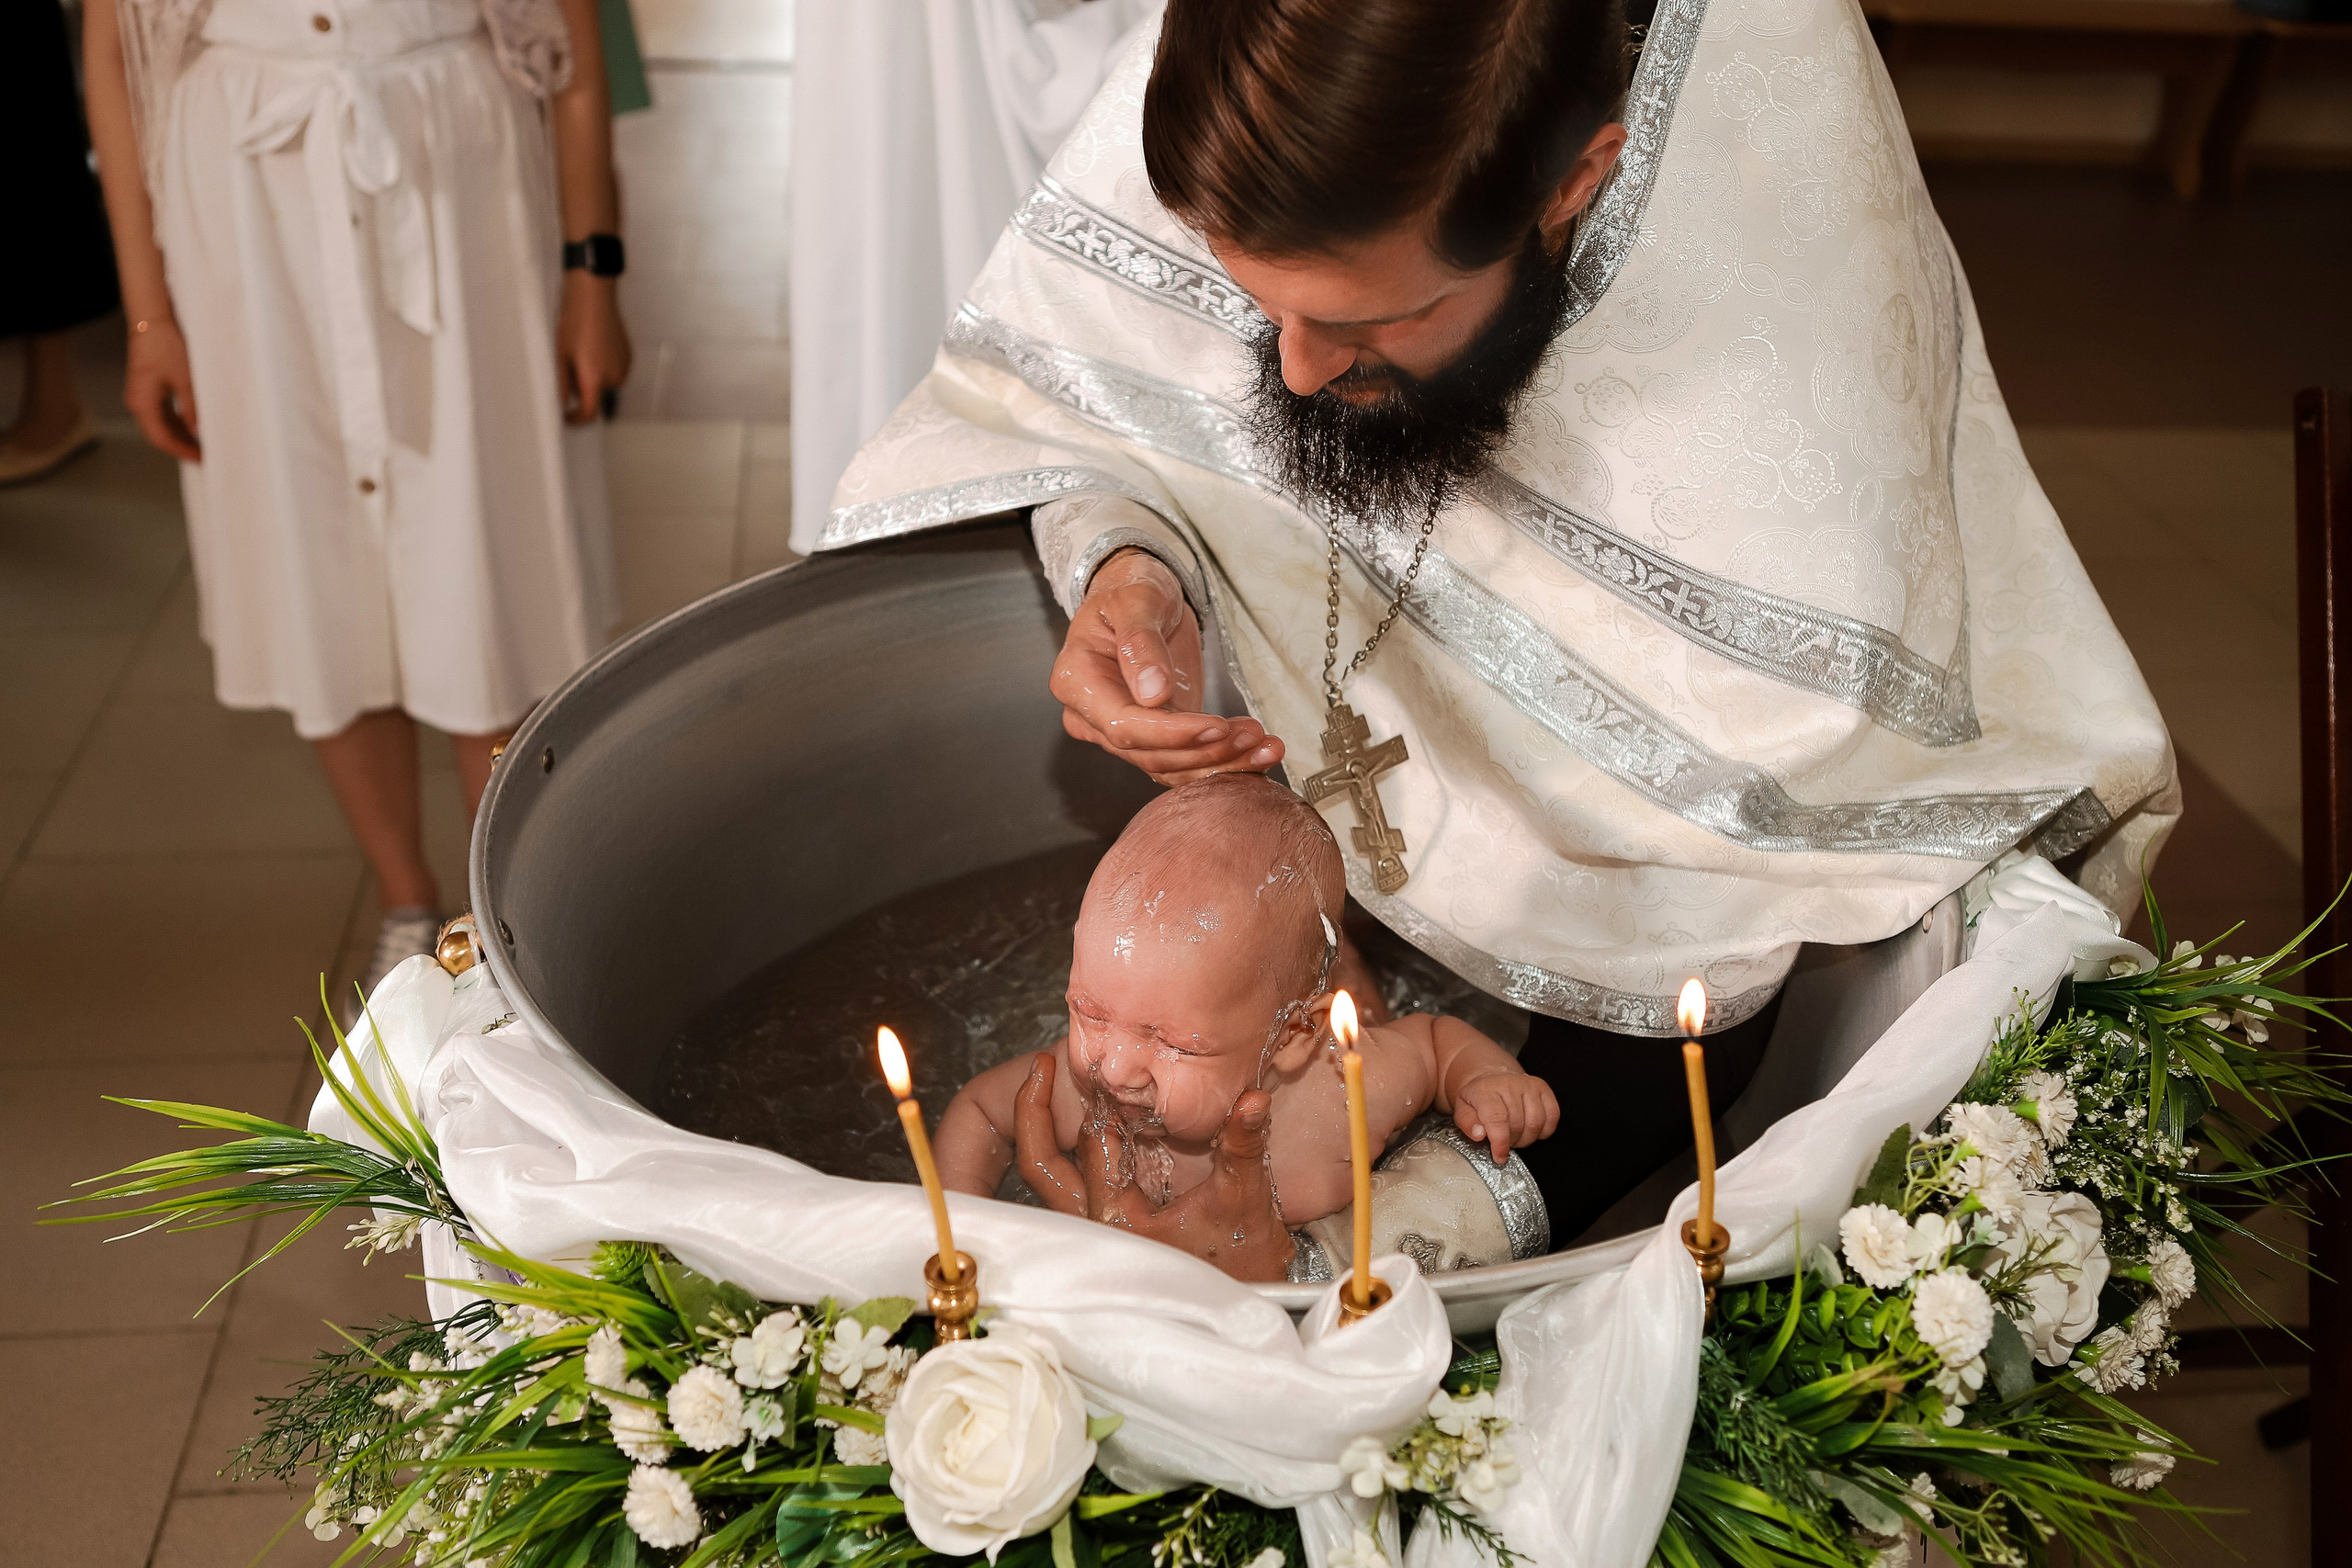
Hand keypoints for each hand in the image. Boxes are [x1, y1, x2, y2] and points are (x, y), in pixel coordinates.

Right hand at [125, 318, 199, 460]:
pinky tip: (193, 427)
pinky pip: (160, 413)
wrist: (150, 322)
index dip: (182, 451)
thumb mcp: (185, 380)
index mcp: (143, 403)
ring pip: (160, 425)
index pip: (161, 438)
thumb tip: (198, 432)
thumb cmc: (165, 346)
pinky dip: (176, 422)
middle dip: (181, 446)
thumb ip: (191, 408)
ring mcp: (140, 396)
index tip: (200, 459)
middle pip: (159, 434)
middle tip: (204, 456)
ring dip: (179, 435)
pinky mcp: (146, 389)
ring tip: (202, 444)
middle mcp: (137, 403)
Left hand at [558, 271, 630, 423]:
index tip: (567, 418)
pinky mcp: (628, 356)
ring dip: (592, 375)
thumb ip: (562, 384)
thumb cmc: (575, 321)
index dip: (577, 420)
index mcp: (595, 377)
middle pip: (595, 394)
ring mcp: (624, 366)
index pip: (590, 412)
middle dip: (581, 387)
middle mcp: (614, 376)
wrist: (593, 296)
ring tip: (581, 350)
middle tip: (569, 364)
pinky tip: (593, 345)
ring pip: (604, 382)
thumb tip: (562, 404)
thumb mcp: (561, 355)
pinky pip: (613, 370)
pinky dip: (602, 365)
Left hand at [1014, 1053, 1293, 1279]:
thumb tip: (1253, 1097)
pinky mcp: (1098, 1235)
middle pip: (1040, 1166)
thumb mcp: (1243, 1200)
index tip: (1105, 1062)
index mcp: (1116, 1219)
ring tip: (1047, 1085)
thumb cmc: (1241, 1265)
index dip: (1102, 1098)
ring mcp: (1088, 1235)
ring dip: (1045, 1134)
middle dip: (1033, 1113)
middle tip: (1040, 1065)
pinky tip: (1085, 1127)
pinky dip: (1066, 1155)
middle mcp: (1090, 1229)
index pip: (1094, 1143)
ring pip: (1046, 1180)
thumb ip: (1242, 1146)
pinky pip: (1066, 1190)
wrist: (1245, 1306)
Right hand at [1050, 549, 1284, 784]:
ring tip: (1266, 746)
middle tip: (1254, 733)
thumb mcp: (1136, 600)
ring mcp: (1123, 732)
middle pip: (1149, 753)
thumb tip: (1152, 694)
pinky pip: (1184, 761)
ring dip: (1221, 762)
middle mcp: (1092, 717)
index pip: (1123, 725)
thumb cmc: (1132, 591)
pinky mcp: (1154, 738)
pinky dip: (1222, 762)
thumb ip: (1140, 643)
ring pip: (1171, 765)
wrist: (1142, 600)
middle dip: (1205, 749)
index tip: (1218, 726)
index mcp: (1077, 682)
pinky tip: (1258, 755)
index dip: (1172, 733)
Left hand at [1452, 1067, 1559, 1165]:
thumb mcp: (1462, 1110)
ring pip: (1536, 1122)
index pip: (1497, 1119)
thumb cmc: (1477, 1098)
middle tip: (1504, 1142)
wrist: (1491, 1078)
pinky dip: (1543, 1131)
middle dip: (1511, 1142)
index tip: (1499, 1156)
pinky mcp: (1543, 1088)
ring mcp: (1529, 1084)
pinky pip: (1552, 1117)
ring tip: (1515, 1137)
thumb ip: (1467, 1123)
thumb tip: (1480, 1134)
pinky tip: (1530, 1130)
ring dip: (1527, 1138)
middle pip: (1518, 1124)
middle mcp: (1510, 1083)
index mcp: (1486, 1089)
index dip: (1500, 1142)